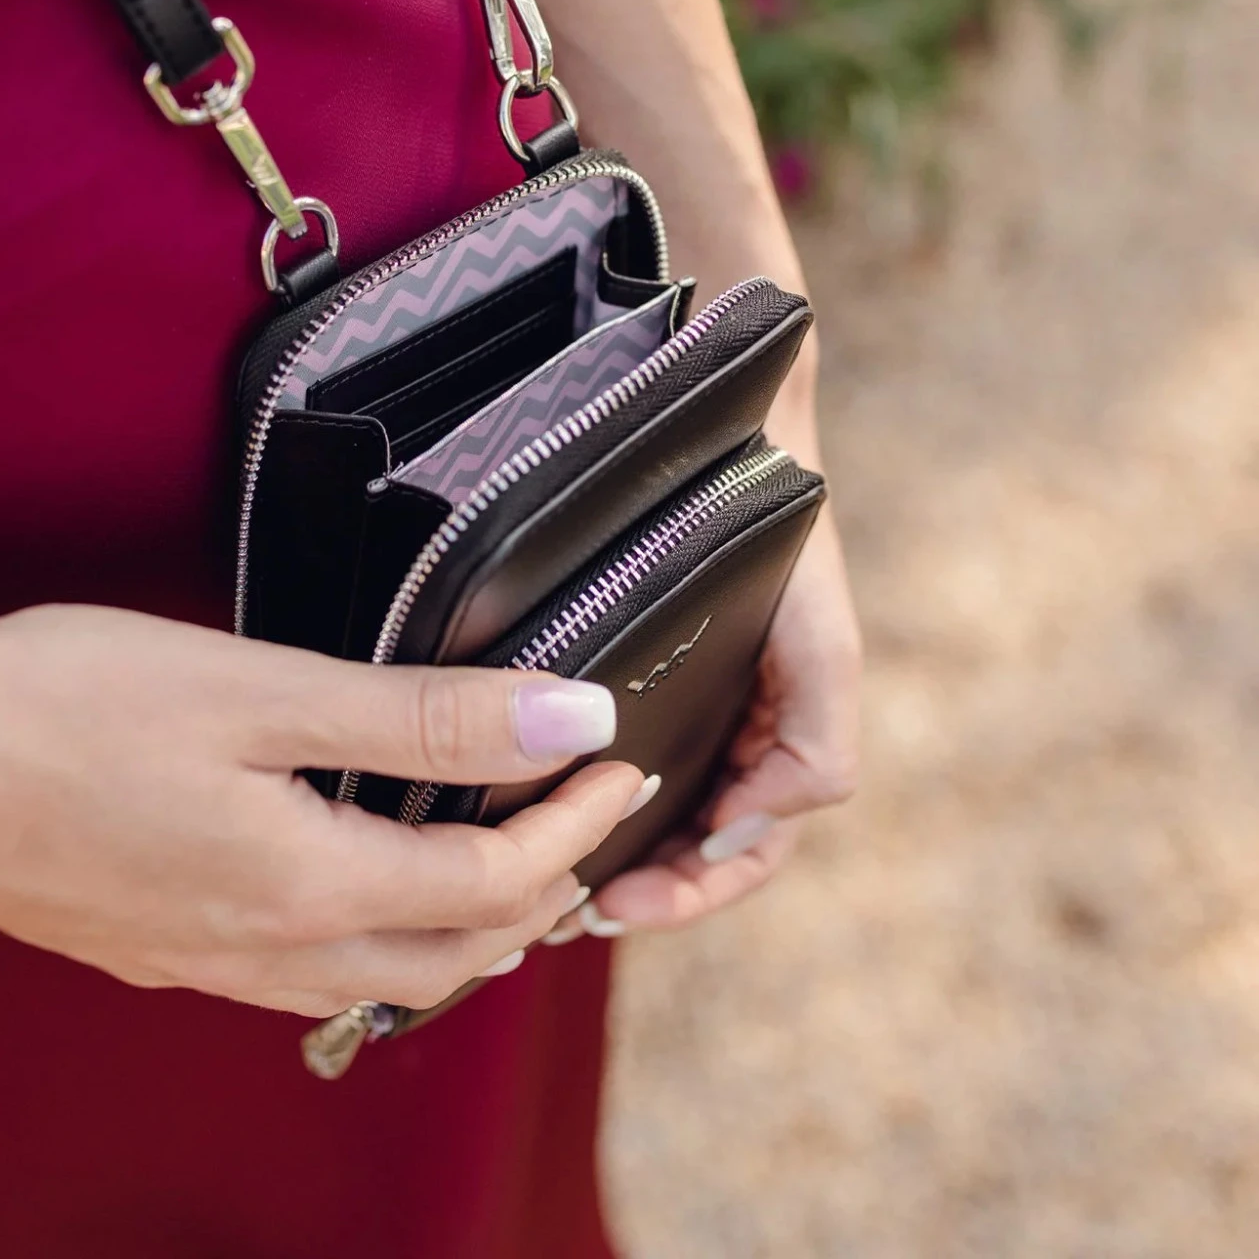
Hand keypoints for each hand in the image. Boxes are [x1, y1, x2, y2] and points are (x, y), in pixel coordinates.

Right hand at [0, 586, 640, 1015]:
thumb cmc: (63, 709)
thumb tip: (565, 717)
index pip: (494, 882)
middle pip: (454, 956)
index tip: (619, 760)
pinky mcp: (161, 951)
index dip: (575, 824)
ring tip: (500, 851)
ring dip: (464, 927)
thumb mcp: (260, 689)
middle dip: (541, 893)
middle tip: (583, 816)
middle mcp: (268, 951)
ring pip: (383, 977)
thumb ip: (419, 714)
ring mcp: (208, 964)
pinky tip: (363, 879)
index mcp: (306, 886)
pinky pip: (309, 973)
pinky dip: (379, 934)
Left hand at [571, 504, 860, 934]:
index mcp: (773, 742)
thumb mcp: (825, 650)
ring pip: (640, 811)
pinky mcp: (620, 674)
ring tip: (544, 887)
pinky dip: (574, 796)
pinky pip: (599, 754)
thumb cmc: (789, 546)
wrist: (737, 439)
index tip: (623, 903)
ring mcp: (673, 706)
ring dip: (600, 858)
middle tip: (573, 914)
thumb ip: (814, 751)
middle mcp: (722, 734)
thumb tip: (740, 829)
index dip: (690, 894)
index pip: (740, 852)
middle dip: (638, 892)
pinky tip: (528, 810)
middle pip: (685, 849)